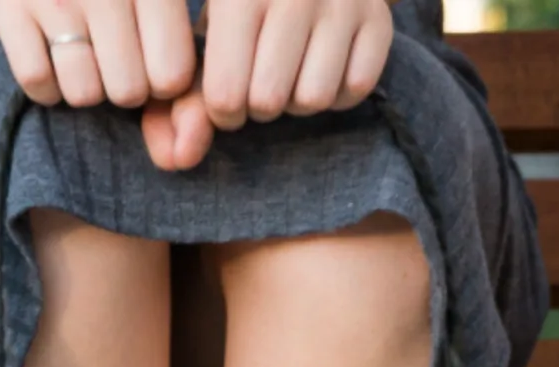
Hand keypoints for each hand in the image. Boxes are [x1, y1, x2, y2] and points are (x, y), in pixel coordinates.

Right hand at [0, 0, 196, 108]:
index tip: (156, 61)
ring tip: (87, 57)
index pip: (172, 77)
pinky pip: (36, 81)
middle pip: (128, 92)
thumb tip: (178, 158)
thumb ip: (187, 86)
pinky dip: (47, 86)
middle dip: (125, 87)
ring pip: (82, 93)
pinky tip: (54, 61)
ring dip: (86, 88)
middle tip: (116, 58)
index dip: (165, 86)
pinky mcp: (9, 11)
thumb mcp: (169, 19)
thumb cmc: (130, 0)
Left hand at [199, 0, 392, 128]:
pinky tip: (322, 68)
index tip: (224, 99)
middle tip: (258, 84)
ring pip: (313, 100)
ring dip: (296, 102)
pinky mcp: (379, 20)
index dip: (222, 113)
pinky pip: (355, 89)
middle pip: (269, 102)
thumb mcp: (203, 41)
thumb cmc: (240, 13)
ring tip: (288, 75)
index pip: (226, 94)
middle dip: (257, 107)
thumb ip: (181, 100)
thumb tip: (179, 160)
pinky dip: (337, 94)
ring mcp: (342, 4)